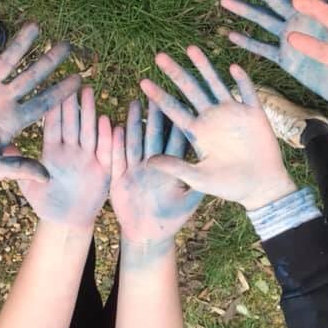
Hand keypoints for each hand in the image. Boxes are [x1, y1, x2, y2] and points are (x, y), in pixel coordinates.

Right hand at [0, 22, 80, 187]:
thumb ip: (18, 168)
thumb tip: (47, 176)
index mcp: (13, 120)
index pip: (43, 103)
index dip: (61, 92)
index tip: (80, 80)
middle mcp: (2, 100)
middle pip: (32, 76)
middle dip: (49, 61)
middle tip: (68, 46)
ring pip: (7, 61)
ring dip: (20, 44)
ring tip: (36, 26)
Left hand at [18, 88, 111, 230]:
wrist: (66, 221)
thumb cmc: (45, 202)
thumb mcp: (29, 186)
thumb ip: (19, 167)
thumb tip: (6, 146)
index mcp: (53, 151)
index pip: (53, 126)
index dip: (54, 109)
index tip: (52, 89)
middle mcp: (71, 150)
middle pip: (73, 123)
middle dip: (74, 104)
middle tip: (74, 82)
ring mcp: (88, 158)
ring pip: (89, 131)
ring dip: (90, 112)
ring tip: (89, 92)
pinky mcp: (103, 169)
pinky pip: (106, 151)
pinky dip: (108, 138)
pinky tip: (109, 122)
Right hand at [110, 100, 202, 244]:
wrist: (146, 236)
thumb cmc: (169, 221)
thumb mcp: (187, 205)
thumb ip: (197, 188)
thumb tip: (216, 170)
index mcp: (171, 168)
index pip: (174, 140)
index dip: (177, 123)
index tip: (181, 103)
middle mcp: (153, 164)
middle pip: (154, 135)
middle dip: (154, 115)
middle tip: (157, 92)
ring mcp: (135, 169)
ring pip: (134, 141)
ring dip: (134, 123)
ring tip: (134, 102)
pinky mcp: (120, 178)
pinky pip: (116, 158)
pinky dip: (114, 143)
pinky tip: (112, 126)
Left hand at [139, 47, 295, 210]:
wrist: (261, 187)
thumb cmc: (229, 186)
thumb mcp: (198, 178)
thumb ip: (175, 167)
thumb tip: (147, 161)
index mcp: (197, 132)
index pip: (174, 109)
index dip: (159, 97)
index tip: (142, 83)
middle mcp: (212, 117)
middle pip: (190, 89)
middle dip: (175, 73)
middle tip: (159, 57)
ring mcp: (233, 113)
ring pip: (215, 83)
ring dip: (204, 67)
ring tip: (190, 49)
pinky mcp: (254, 114)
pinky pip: (247, 92)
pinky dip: (242, 80)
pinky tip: (233, 67)